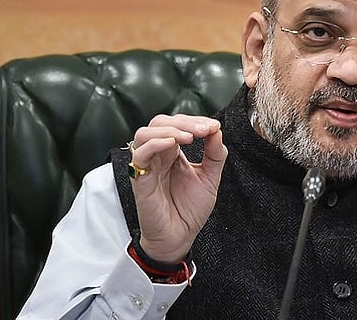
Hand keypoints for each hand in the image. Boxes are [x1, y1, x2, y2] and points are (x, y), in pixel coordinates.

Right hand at [128, 114, 227, 263]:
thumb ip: (214, 154)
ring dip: (169, 129)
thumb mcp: (210, 177)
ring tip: (189, 137)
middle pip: (160, 123)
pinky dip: (155, 143)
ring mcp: (147, 166)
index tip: (214, 127)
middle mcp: (158, 156)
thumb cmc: (190, 210)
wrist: (180, 237)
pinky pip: (139, 154)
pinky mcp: (140, 180)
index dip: (195, 120)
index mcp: (173, 153)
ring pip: (145, 133)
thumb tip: (217, 130)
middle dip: (184, 122)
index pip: (178, 124)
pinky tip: (172, 144)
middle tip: (204, 130)